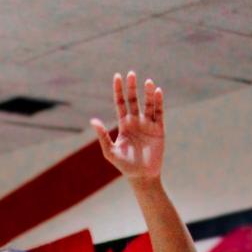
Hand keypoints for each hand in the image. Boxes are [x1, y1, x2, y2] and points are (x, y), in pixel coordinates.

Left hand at [90, 72, 164, 186]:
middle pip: (134, 100)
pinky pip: (159, 113)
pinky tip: (157, 92)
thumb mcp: (110, 152)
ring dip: (148, 93)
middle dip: (132, 88)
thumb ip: (102, 136)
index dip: (119, 90)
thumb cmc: (124, 166)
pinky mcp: (159, 129)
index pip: (120, 103)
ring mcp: (148, 124)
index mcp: (124, 124)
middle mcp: (136, 121)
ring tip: (148, 82)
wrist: (142, 177)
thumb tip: (93, 120)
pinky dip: (158, 102)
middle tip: (131, 74)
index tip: (117, 76)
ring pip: (148, 104)